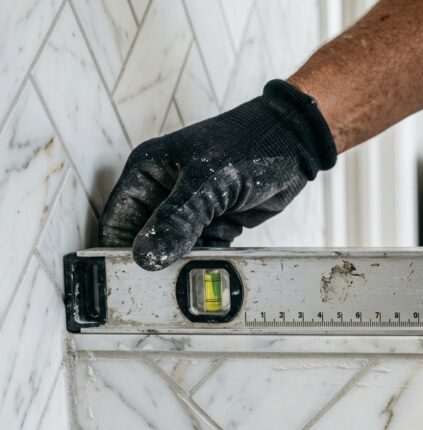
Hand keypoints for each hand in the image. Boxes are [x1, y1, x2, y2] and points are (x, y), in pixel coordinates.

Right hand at [99, 80, 335, 269]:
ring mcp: (190, 209)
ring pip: (178, 250)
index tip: (131, 282)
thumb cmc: (250, 146)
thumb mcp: (209, 182)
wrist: (295, 144)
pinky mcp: (215, 221)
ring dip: (192, 259)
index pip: (118, 222)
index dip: (120, 252)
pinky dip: (215, 256)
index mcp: (147, 173)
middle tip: (175, 278)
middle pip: (146, 242)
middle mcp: (163, 192)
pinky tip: (228, 248)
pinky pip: (205, 250)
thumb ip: (178, 219)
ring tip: (212, 251)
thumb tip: (146, 257)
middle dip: (161, 261)